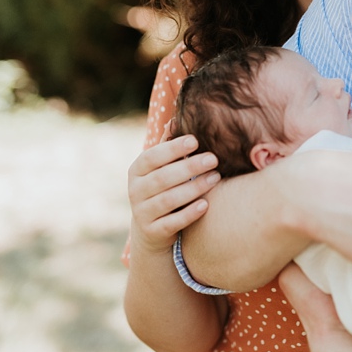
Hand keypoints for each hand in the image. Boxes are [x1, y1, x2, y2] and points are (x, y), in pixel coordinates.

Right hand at [123, 133, 219, 264]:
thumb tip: (175, 119)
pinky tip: (206, 205)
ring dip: (193, 188)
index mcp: (136, 171)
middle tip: (213, 159)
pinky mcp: (153, 232)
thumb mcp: (160, 169)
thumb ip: (167, 148)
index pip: (151, 157)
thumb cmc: (162, 191)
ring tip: (216, 178)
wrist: (151, 231)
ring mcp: (142, 213)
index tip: (195, 140)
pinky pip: (172, 223)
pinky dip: (189, 214)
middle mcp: (135, 191)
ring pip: (168, 200)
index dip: (172, 148)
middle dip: (189, 167)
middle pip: (162, 178)